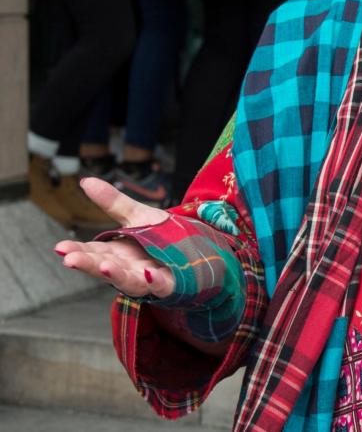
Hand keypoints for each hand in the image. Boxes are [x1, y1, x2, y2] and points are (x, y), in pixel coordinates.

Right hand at [55, 177, 174, 298]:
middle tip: (70, 259)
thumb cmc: (162, 236)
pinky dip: (154, 281)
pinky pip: (161, 286)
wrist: (196, 250)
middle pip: (105, 268)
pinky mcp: (169, 283)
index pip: (92, 252)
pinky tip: (149, 274)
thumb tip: (86, 181)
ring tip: (104, 267)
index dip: (77, 250)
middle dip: (88, 264)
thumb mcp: (137, 215)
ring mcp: (147, 278)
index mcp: (117, 253)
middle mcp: (128, 268)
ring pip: (128, 280)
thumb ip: (113, 202)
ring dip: (116, 275)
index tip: (61, 248)